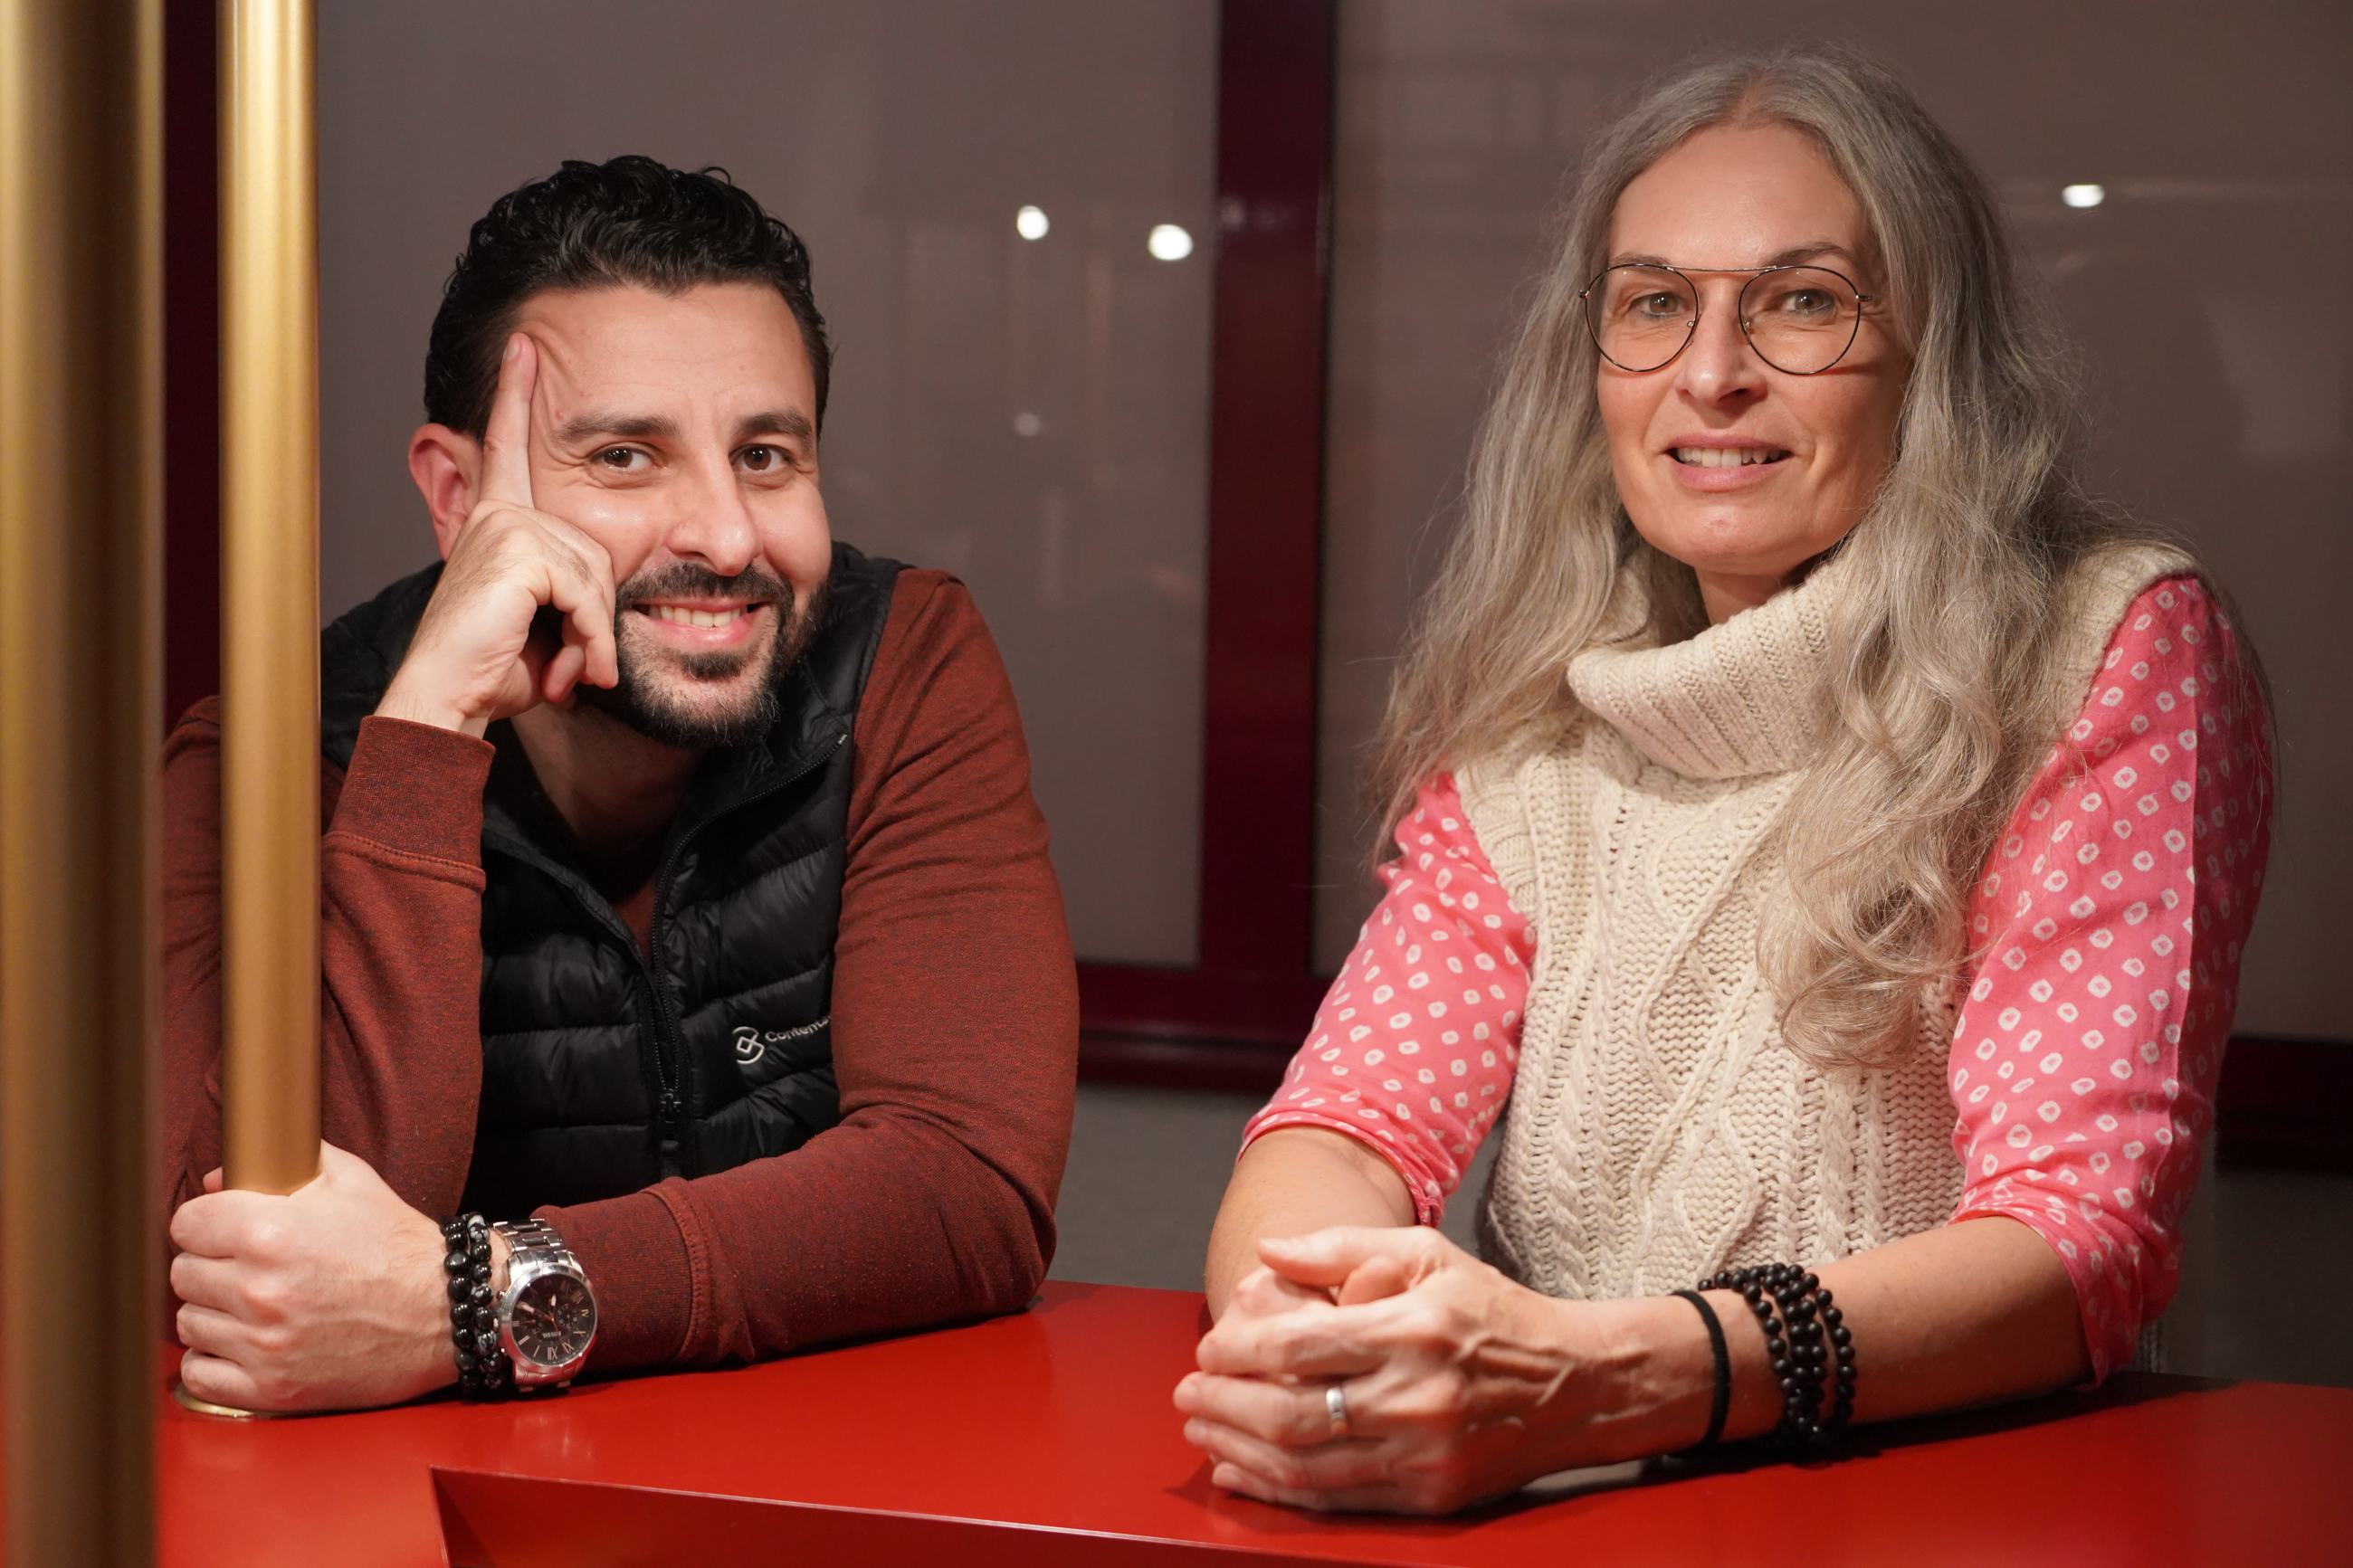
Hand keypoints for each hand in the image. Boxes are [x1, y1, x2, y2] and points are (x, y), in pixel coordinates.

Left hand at [168, 1143, 461, 1411]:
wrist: (446, 1311)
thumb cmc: (398, 1246)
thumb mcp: (350, 1182)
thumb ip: (282, 1166)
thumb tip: (215, 1181)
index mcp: (270, 1233)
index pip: (186, 1224)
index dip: (205, 1223)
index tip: (221, 1231)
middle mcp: (260, 1290)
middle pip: (183, 1273)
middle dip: (210, 1265)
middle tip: (244, 1267)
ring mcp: (264, 1343)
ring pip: (189, 1323)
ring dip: (215, 1313)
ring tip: (251, 1306)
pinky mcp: (272, 1387)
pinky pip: (200, 1374)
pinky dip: (215, 1360)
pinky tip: (244, 1344)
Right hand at [377, 333, 619, 735]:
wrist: (447, 699)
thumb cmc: (495, 668)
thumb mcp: (547, 622)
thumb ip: (575, 593)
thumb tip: (610, 614)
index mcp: (498, 520)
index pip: (509, 447)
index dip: (513, 393)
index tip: (521, 342)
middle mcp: (498, 514)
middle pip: (599, 549)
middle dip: (597, 618)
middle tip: (575, 665)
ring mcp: (504, 526)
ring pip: (597, 574)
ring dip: (593, 636)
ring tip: (568, 671)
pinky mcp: (515, 547)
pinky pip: (585, 591)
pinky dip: (589, 639)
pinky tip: (566, 670)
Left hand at [1176, 1227, 1596, 1514]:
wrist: (1574, 1386)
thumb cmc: (1490, 1312)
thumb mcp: (1428, 1254)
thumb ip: (1343, 1248)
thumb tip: (1268, 1249)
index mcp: (1412, 1329)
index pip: (1298, 1347)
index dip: (1237, 1351)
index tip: (1209, 1345)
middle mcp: (1417, 1397)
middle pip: (1289, 1414)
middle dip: (1222, 1405)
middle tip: (1185, 1392)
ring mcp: (1424, 1455)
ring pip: (1304, 1465)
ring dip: (1237, 1449)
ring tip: (1201, 1428)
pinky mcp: (1430, 1498)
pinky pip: (1335, 1501)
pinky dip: (1276, 1489)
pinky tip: (1241, 1469)